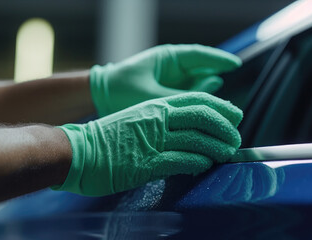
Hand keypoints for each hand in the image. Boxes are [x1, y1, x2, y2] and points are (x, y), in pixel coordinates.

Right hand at [53, 92, 242, 195]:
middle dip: (225, 127)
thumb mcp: (134, 119)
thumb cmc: (105, 139)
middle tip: (236, 138)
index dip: (220, 106)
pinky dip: (199, 162)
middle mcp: (156, 118)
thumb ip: (159, 121)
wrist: (74, 151)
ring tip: (228, 153)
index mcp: (153, 106)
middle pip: (202, 116)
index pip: (196, 99)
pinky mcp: (146, 163)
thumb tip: (187, 128)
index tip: (235, 114)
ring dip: (217, 147)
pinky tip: (206, 164)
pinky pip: (181, 161)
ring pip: (197, 139)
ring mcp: (152, 140)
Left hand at [90, 44, 241, 116]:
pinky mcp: (166, 92)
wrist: (100, 96)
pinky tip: (204, 114)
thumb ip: (184, 93)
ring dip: (208, 95)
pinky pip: (187, 95)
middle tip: (230, 99)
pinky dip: (196, 103)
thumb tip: (215, 83)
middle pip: (202, 71)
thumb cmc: (121, 89)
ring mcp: (169, 79)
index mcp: (168, 57)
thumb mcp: (154, 94)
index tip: (236, 65)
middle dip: (217, 82)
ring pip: (196, 84)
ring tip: (221, 110)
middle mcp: (172, 66)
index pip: (200, 55)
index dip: (220, 60)